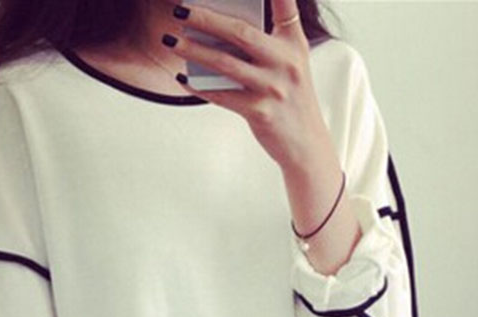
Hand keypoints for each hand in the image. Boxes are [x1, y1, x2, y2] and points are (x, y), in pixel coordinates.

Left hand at [165, 0, 334, 170]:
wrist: (306, 142)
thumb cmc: (292, 98)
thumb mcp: (291, 62)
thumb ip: (268, 41)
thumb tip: (221, 29)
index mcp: (293, 44)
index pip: (285, 6)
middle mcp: (285, 63)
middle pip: (240, 33)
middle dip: (206, 19)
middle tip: (180, 10)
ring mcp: (272, 88)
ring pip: (225, 63)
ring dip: (193, 51)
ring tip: (171, 41)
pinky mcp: (260, 112)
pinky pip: (221, 96)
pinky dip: (199, 86)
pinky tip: (182, 78)